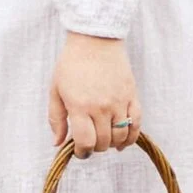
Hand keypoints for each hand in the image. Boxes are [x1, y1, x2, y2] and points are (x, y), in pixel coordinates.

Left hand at [50, 30, 138, 157]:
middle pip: (103, 142)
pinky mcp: (132, 95)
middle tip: (90, 142)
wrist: (94, 39)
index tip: (80, 151)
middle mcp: (101, 106)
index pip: (86, 142)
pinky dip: (131, 137)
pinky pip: (137, 123)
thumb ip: (56, 119)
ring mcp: (119, 101)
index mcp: (80, 106)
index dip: (82, 152)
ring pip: (120, 136)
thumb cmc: (71, 64)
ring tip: (104, 138)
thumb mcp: (55, 90)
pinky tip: (123, 142)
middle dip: (95, 148)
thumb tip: (57, 144)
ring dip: (112, 143)